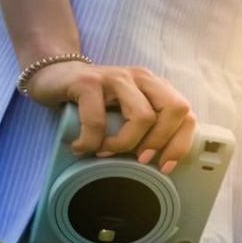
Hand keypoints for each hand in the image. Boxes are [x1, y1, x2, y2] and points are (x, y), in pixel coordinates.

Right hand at [25, 60, 196, 174]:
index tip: (164, 167)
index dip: (180, 144)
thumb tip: (159, 165)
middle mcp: (141, 78)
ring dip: (125, 145)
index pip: (186, 114)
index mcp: (155, 87)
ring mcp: (116, 77)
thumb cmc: (94, 103)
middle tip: (139, 160)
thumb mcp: (125, 112)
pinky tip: (81, 147)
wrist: (55, 75)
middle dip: (161, 142)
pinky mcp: (89, 82)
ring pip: (143, 116)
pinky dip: (91, 142)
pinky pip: (99, 120)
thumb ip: (145, 127)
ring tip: (104, 153)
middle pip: (175, 109)